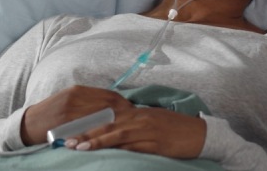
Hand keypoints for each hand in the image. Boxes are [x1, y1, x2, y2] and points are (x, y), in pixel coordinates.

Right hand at [21, 85, 132, 144]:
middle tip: (135, 120)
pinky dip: (99, 128)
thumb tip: (110, 106)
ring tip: (127, 127)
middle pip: (107, 103)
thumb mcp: (69, 102)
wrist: (27, 124)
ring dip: (115, 120)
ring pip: (99, 114)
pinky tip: (109, 133)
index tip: (133, 110)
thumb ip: (87, 101)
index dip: (122, 102)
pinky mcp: (65, 121)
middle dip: (122, 111)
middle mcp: (75, 96)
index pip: (107, 94)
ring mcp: (70, 108)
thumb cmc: (51, 114)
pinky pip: (87, 124)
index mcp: (77, 90)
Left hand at [65, 107, 205, 158]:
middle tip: (65, 139)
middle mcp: (140, 118)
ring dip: (96, 140)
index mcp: (138, 113)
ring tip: (79, 147)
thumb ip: (133, 125)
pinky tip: (106, 154)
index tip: (69, 129)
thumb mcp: (152, 123)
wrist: (200, 134)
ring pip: (117, 134)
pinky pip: (133, 147)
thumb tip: (112, 131)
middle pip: (108, 124)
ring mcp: (148, 130)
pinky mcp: (155, 143)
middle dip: (86, 132)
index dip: (88, 123)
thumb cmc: (176, 129)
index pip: (107, 116)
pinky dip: (117, 150)